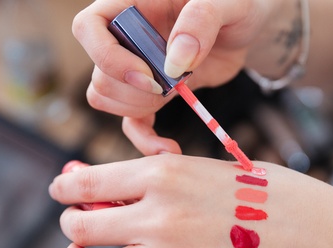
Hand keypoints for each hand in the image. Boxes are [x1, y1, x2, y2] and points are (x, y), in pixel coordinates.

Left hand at [49, 155, 331, 247]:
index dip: (62, 188)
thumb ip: (144, 158)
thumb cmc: (240, 186)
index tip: (62, 192)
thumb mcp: (190, 161)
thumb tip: (98, 158)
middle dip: (69, 224)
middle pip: (79, 226)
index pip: (83, 183)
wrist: (294, 220)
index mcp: (159, 174)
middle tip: (79, 224)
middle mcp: (161, 216)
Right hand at [73, 0, 284, 154]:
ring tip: (180, 92)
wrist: (244, 28)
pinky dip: (145, 139)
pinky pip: (130, 122)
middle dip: (137, 90)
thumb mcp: (228, 2)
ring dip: (141, 108)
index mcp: (130, 4)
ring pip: (107, 99)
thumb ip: (201, 20)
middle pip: (100, 74)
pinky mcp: (149, 93)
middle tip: (176, 84)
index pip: (88, 27)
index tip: (149, 75)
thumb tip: (175, 61)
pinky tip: (168, 148)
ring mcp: (133, 67)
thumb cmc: (234, 4)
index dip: (108, 57)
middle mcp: (123, 36)